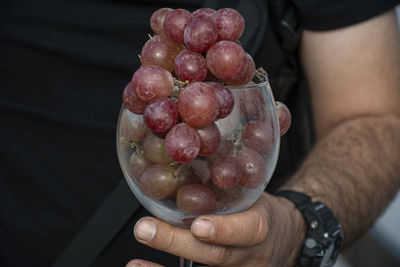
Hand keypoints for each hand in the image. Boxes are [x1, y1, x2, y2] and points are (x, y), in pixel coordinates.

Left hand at [126, 192, 305, 266]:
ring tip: (134, 263)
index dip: (224, 230)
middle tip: (146, 230)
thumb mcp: (254, 191)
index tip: (198, 225)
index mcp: (259, 227)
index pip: (249, 231)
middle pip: (216, 256)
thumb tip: (195, 139)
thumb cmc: (260, 210)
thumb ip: (229, 175)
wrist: (282, 239)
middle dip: (178, 243)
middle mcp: (248, 255)